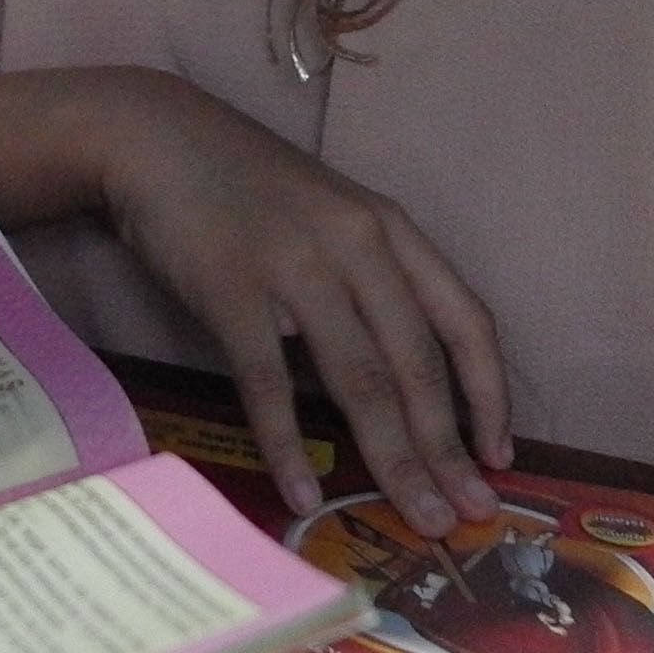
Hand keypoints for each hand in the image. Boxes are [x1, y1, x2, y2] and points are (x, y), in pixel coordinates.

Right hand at [0, 66, 509, 538]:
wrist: (153, 135)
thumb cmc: (244, 186)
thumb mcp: (328, 216)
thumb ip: (366, 282)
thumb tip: (399, 383)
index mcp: (389, 228)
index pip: (465, 319)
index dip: (489, 393)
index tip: (500, 456)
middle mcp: (356, 244)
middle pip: (418, 364)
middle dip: (447, 450)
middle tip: (466, 514)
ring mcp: (295, 265)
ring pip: (360, 380)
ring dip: (393, 459)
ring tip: (416, 517)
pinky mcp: (232, 289)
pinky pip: (269, 382)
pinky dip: (287, 444)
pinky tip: (303, 492)